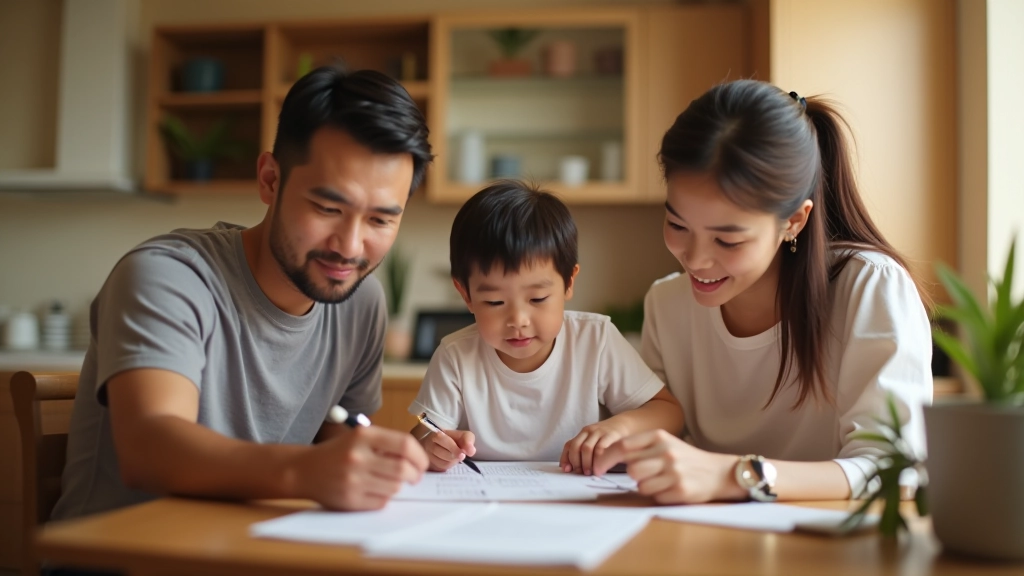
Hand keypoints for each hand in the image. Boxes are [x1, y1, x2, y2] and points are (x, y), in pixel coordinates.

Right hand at [291, 425, 428, 510]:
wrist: (303, 470)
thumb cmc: (338, 453)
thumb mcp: (359, 438)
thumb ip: (386, 444)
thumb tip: (418, 459)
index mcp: (363, 436)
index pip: (404, 444)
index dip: (419, 456)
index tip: (422, 463)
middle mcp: (357, 456)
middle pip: (403, 468)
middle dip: (415, 475)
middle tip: (415, 477)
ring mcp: (353, 479)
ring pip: (395, 487)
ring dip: (398, 486)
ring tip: (389, 481)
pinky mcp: (349, 499)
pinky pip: (381, 502)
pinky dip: (383, 497)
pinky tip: (374, 490)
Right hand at [419, 429, 475, 471]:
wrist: (440, 446)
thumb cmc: (453, 440)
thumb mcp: (462, 436)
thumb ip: (468, 440)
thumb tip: (471, 451)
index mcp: (437, 435)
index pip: (443, 440)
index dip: (454, 448)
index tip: (462, 454)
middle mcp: (429, 445)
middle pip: (442, 453)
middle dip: (454, 456)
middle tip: (461, 456)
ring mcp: (427, 456)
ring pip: (442, 463)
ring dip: (452, 462)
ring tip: (454, 457)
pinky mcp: (429, 466)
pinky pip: (440, 469)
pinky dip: (447, 466)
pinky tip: (449, 462)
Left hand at [560, 420, 629, 475]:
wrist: (625, 424)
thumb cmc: (608, 437)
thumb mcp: (595, 441)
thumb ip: (585, 451)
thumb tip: (573, 469)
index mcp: (583, 433)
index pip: (569, 445)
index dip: (565, 458)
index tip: (566, 470)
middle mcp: (589, 431)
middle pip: (576, 446)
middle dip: (576, 462)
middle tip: (580, 472)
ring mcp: (599, 432)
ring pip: (586, 448)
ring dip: (586, 462)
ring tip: (590, 472)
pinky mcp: (610, 435)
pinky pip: (601, 447)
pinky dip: (598, 459)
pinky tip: (600, 467)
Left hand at [592, 429, 741, 503]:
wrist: (718, 472)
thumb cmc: (685, 458)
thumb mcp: (665, 444)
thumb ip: (640, 447)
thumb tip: (606, 458)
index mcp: (659, 436)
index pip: (623, 447)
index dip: (606, 459)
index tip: (597, 468)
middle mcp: (666, 452)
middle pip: (631, 469)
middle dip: (633, 475)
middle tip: (646, 474)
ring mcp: (674, 471)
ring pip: (640, 485)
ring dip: (646, 486)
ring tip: (661, 481)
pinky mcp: (680, 489)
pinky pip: (655, 496)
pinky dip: (659, 495)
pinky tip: (672, 488)